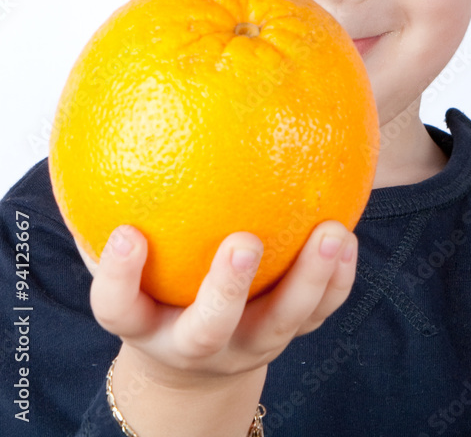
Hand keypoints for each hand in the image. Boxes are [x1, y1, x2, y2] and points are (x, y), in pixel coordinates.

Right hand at [76, 221, 356, 385]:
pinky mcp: (287, 334)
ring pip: (279, 325)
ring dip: (308, 280)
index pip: (119, 308)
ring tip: (332, 232)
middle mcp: (194, 340)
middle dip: (226, 290)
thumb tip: (111, 122)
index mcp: (144, 322)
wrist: (194, 361)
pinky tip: (346, 237)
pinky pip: (319, 313)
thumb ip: (116, 204)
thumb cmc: (155, 283)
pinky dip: (336, 280)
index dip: (120, 277)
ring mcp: (245, 343)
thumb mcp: (131, 257)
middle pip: (207, 330)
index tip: (129, 233)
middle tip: (244, 241)